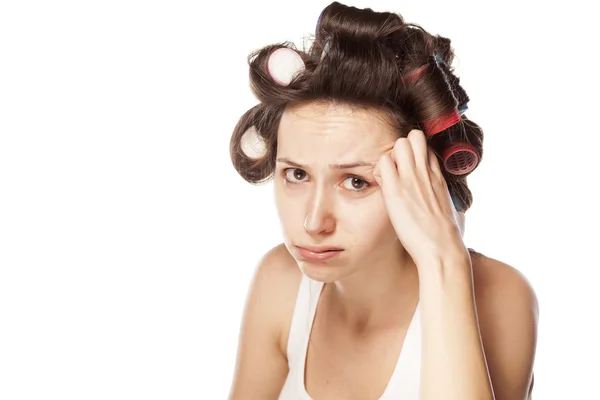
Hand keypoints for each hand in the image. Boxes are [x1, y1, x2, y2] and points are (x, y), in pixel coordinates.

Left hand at [373, 130, 466, 266]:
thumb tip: (438, 198)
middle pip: (413, 137)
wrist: (442, 248)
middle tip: (396, 170)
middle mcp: (426, 171)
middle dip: (402, 148)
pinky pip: (383, 163)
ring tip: (389, 177)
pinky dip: (379, 171)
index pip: (426, 147)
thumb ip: (438, 193)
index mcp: (439, 175)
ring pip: (399, 144)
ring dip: (391, 157)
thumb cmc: (444, 234)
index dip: (415, 154)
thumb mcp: (446, 206)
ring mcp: (411, 178)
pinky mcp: (396, 190)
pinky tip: (382, 187)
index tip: (410, 169)